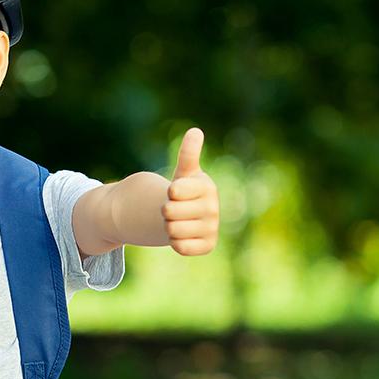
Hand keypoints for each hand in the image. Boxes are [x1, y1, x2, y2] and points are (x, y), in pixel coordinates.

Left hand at [162, 127, 218, 255]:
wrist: (187, 216)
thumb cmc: (183, 191)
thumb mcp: (184, 172)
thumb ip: (188, 154)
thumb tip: (195, 131)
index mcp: (207, 186)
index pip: (174, 191)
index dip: (168, 192)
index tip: (174, 191)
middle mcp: (213, 208)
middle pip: (169, 212)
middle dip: (165, 211)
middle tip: (172, 209)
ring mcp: (212, 228)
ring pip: (172, 230)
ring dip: (168, 227)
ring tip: (177, 221)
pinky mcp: (208, 245)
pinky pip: (181, 247)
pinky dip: (175, 242)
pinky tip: (181, 235)